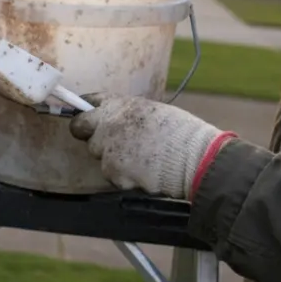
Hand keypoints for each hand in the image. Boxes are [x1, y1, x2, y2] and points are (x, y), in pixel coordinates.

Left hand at [68, 93, 233, 199]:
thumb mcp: (154, 112)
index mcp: (119, 106)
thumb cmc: (183, 134)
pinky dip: (124, 177)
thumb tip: (116, 121)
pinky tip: (144, 173)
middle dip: (94, 138)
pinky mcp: (113, 172)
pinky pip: (112, 175)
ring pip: (100, 156)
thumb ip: (128, 115)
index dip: (86, 112)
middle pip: (84, 131)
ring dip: (114, 160)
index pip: (89, 104)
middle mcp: (107, 125)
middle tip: (115, 145)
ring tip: (141, 160)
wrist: (196, 158)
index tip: (85, 116)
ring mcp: (108, 149)